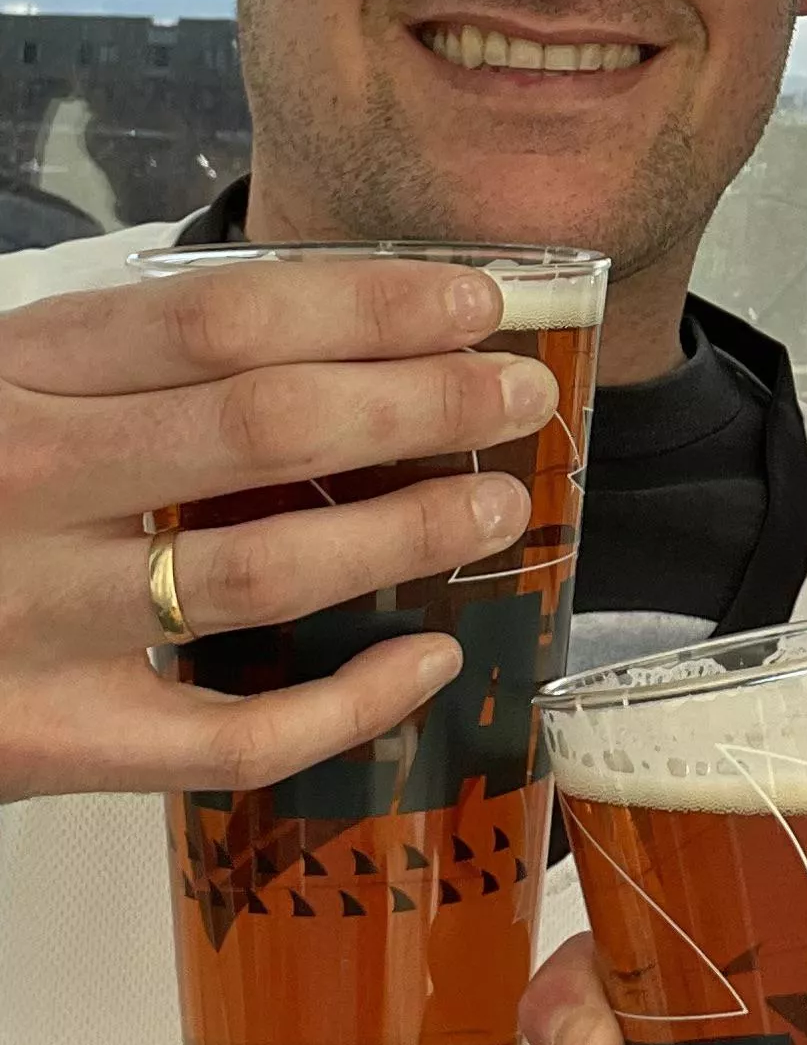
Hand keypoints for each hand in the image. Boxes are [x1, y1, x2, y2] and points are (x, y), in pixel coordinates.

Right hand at [0, 257, 555, 800]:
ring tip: (491, 504)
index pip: (227, 316)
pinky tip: (427, 660)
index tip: (473, 301)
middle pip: (269, 424)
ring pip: (265, 568)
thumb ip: (119, 366)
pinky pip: (227, 738)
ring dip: (404, 533)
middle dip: (422, 404)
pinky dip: (347, 704)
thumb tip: (326, 332)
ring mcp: (32, 619)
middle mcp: (25, 482)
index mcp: (14, 374)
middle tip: (517, 395)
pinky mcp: (43, 743)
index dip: (370, 303)